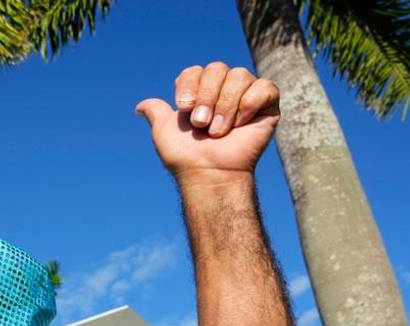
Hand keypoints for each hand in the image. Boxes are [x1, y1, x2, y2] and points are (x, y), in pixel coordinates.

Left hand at [135, 62, 279, 184]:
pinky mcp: (268, 103)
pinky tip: (241, 124)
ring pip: (239, 75)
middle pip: (217, 68)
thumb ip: (156, 113)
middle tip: (201, 124)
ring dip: (225, 105)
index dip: (189, 86)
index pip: (195, 70)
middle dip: (207, 96)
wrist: (209, 173)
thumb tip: (141, 107)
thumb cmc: (186, 157)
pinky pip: (264, 87)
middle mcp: (224, 89)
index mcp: (200, 92)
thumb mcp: (164, 132)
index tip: (184, 108)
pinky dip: (249, 104)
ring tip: (219, 131)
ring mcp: (247, 95)